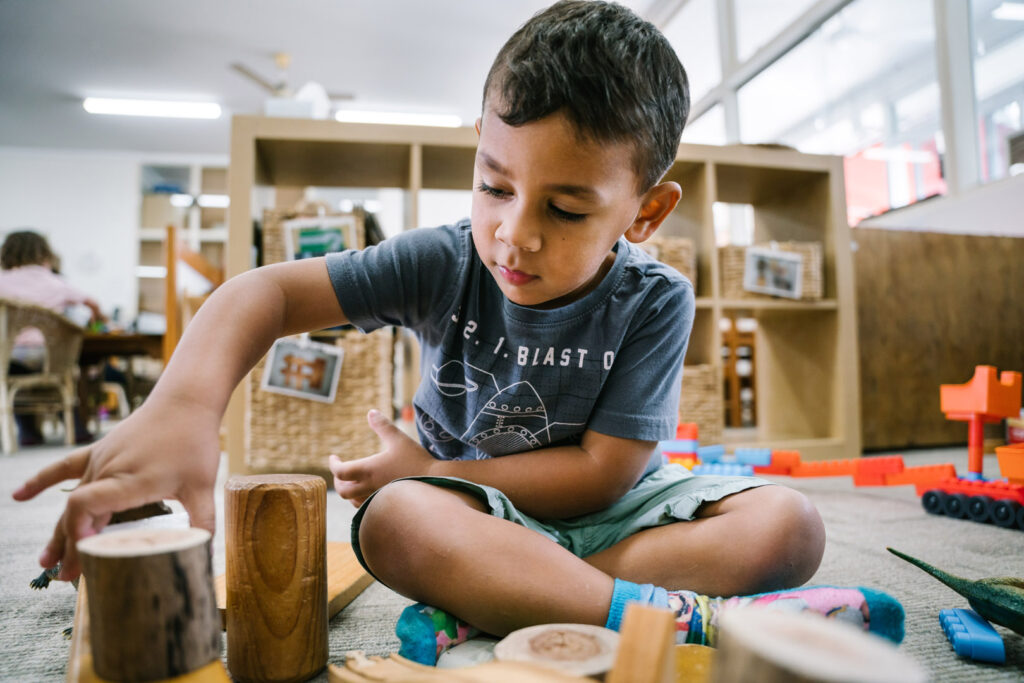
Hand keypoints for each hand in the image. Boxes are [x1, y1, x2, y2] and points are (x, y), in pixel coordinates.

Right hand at [10, 396, 221, 581]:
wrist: (185, 401)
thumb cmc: (194, 442)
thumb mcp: (203, 486)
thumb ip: (203, 521)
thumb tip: (208, 553)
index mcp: (129, 480)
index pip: (85, 507)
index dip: (77, 533)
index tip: (80, 557)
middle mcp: (108, 470)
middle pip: (77, 512)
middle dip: (69, 547)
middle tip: (64, 577)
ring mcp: (101, 460)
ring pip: (71, 498)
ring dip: (59, 530)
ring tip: (44, 560)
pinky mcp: (100, 451)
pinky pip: (64, 468)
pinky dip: (41, 482)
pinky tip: (18, 495)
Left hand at [329, 409, 434, 505]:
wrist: (435, 481)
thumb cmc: (416, 459)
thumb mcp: (399, 439)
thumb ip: (383, 426)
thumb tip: (370, 412)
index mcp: (369, 469)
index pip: (340, 472)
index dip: (333, 464)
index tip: (334, 457)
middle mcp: (369, 486)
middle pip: (342, 490)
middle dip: (337, 480)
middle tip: (339, 470)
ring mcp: (377, 498)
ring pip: (352, 500)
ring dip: (348, 491)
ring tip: (351, 481)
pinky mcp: (386, 504)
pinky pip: (365, 507)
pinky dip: (359, 500)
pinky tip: (366, 492)